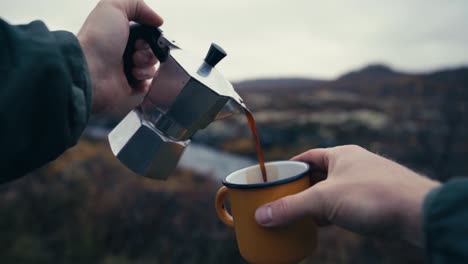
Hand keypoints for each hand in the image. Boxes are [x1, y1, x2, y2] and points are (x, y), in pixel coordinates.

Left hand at [77, 0, 162, 113]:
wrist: (90, 71)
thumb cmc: (96, 41)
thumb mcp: (114, 6)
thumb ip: (137, 4)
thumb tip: (156, 19)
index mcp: (120, 34)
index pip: (147, 34)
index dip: (150, 36)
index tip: (142, 37)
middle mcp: (123, 52)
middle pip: (152, 51)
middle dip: (149, 51)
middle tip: (135, 51)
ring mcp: (126, 70)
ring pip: (153, 68)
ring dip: (147, 66)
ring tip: (133, 66)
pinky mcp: (128, 87)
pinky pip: (148, 85)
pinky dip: (145, 81)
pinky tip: (134, 77)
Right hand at [255, 145, 440, 246]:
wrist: (417, 213)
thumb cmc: (373, 196)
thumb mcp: (324, 201)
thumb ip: (291, 208)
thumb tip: (262, 216)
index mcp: (340, 154)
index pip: (307, 157)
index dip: (289, 167)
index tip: (275, 179)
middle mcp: (352, 166)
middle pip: (317, 175)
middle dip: (300, 188)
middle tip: (281, 200)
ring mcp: (363, 183)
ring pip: (330, 192)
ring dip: (314, 203)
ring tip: (297, 214)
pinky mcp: (372, 201)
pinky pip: (343, 205)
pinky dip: (329, 214)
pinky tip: (321, 224)